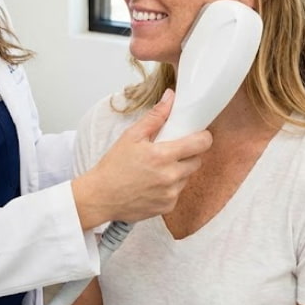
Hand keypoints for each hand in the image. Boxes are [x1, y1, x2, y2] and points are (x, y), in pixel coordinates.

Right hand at [72, 89, 210, 228]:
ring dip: (178, 171)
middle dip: (188, 154)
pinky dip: (169, 187)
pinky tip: (152, 184)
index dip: (203, 137)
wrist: (101, 197)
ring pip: (187, 177)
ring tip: (157, 169)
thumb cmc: (113, 166)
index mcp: (163, 155)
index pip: (201, 143)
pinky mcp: (168, 206)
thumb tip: (170, 97)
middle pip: (197, 160)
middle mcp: (171, 176)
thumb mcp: (131, 136)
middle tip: (170, 151)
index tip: (197, 135)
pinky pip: (178, 192)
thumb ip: (155, 117)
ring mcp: (171, 193)